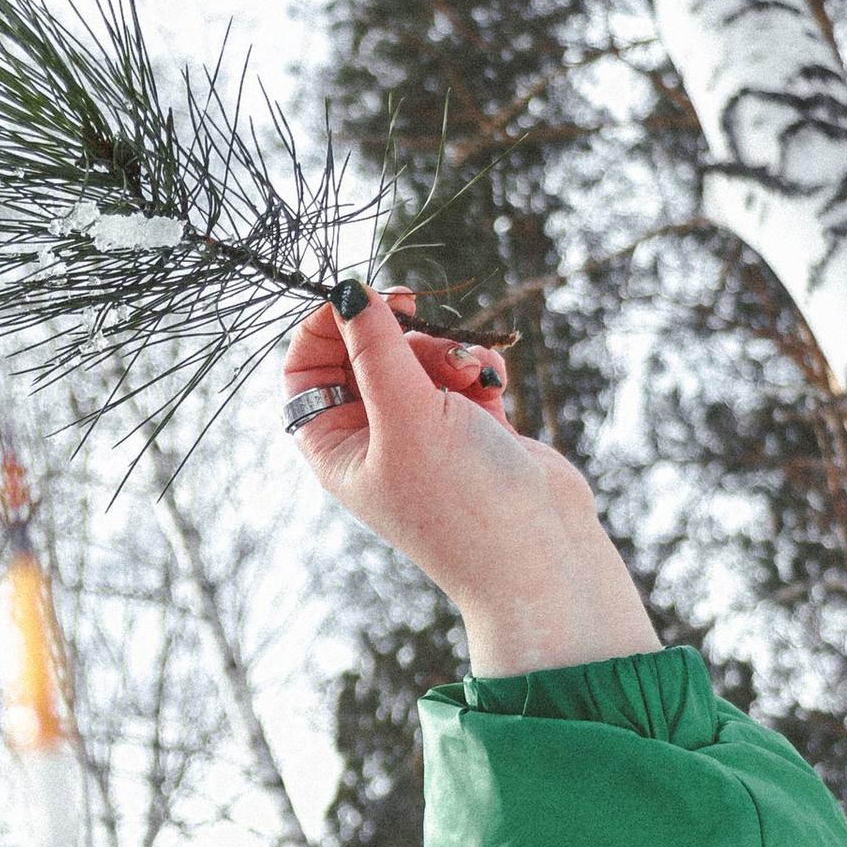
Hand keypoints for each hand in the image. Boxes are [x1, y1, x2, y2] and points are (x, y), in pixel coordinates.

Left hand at [283, 291, 659, 676]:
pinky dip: (477, 368)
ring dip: (446, 351)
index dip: (323, 327)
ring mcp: (425, 435)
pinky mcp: (472, 429)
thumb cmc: (462, 499)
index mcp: (337, 447)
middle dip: (398, 333)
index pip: (305, 371)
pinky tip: (493, 384)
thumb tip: (347, 291)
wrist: (541, 555)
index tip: (356, 296)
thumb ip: (376, 347)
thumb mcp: (406, 414)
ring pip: (420, 358)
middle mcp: (375, 440)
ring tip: (469, 374)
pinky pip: (462, 374)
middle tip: (414, 307)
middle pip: (365, 355)